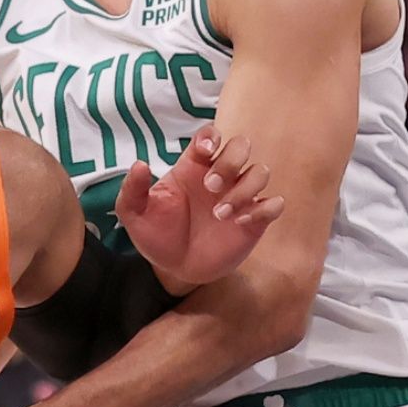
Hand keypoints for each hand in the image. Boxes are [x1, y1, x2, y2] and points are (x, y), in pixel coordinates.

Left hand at [115, 127, 287, 292]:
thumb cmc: (157, 236)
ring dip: (245, 188)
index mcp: (193, 167)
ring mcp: (240, 197)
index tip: (205, 151)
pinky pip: (274, 204)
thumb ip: (133, 190)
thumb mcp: (135, 215)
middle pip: (241, 146)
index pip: (210, 136)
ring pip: (261, 171)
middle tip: (210, 187)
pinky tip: (241, 223)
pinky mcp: (254, 221)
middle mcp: (220, 176)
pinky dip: (264, 209)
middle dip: (230, 161)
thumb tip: (139, 165)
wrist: (174, 270)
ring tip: (220, 213)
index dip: (211, 137)